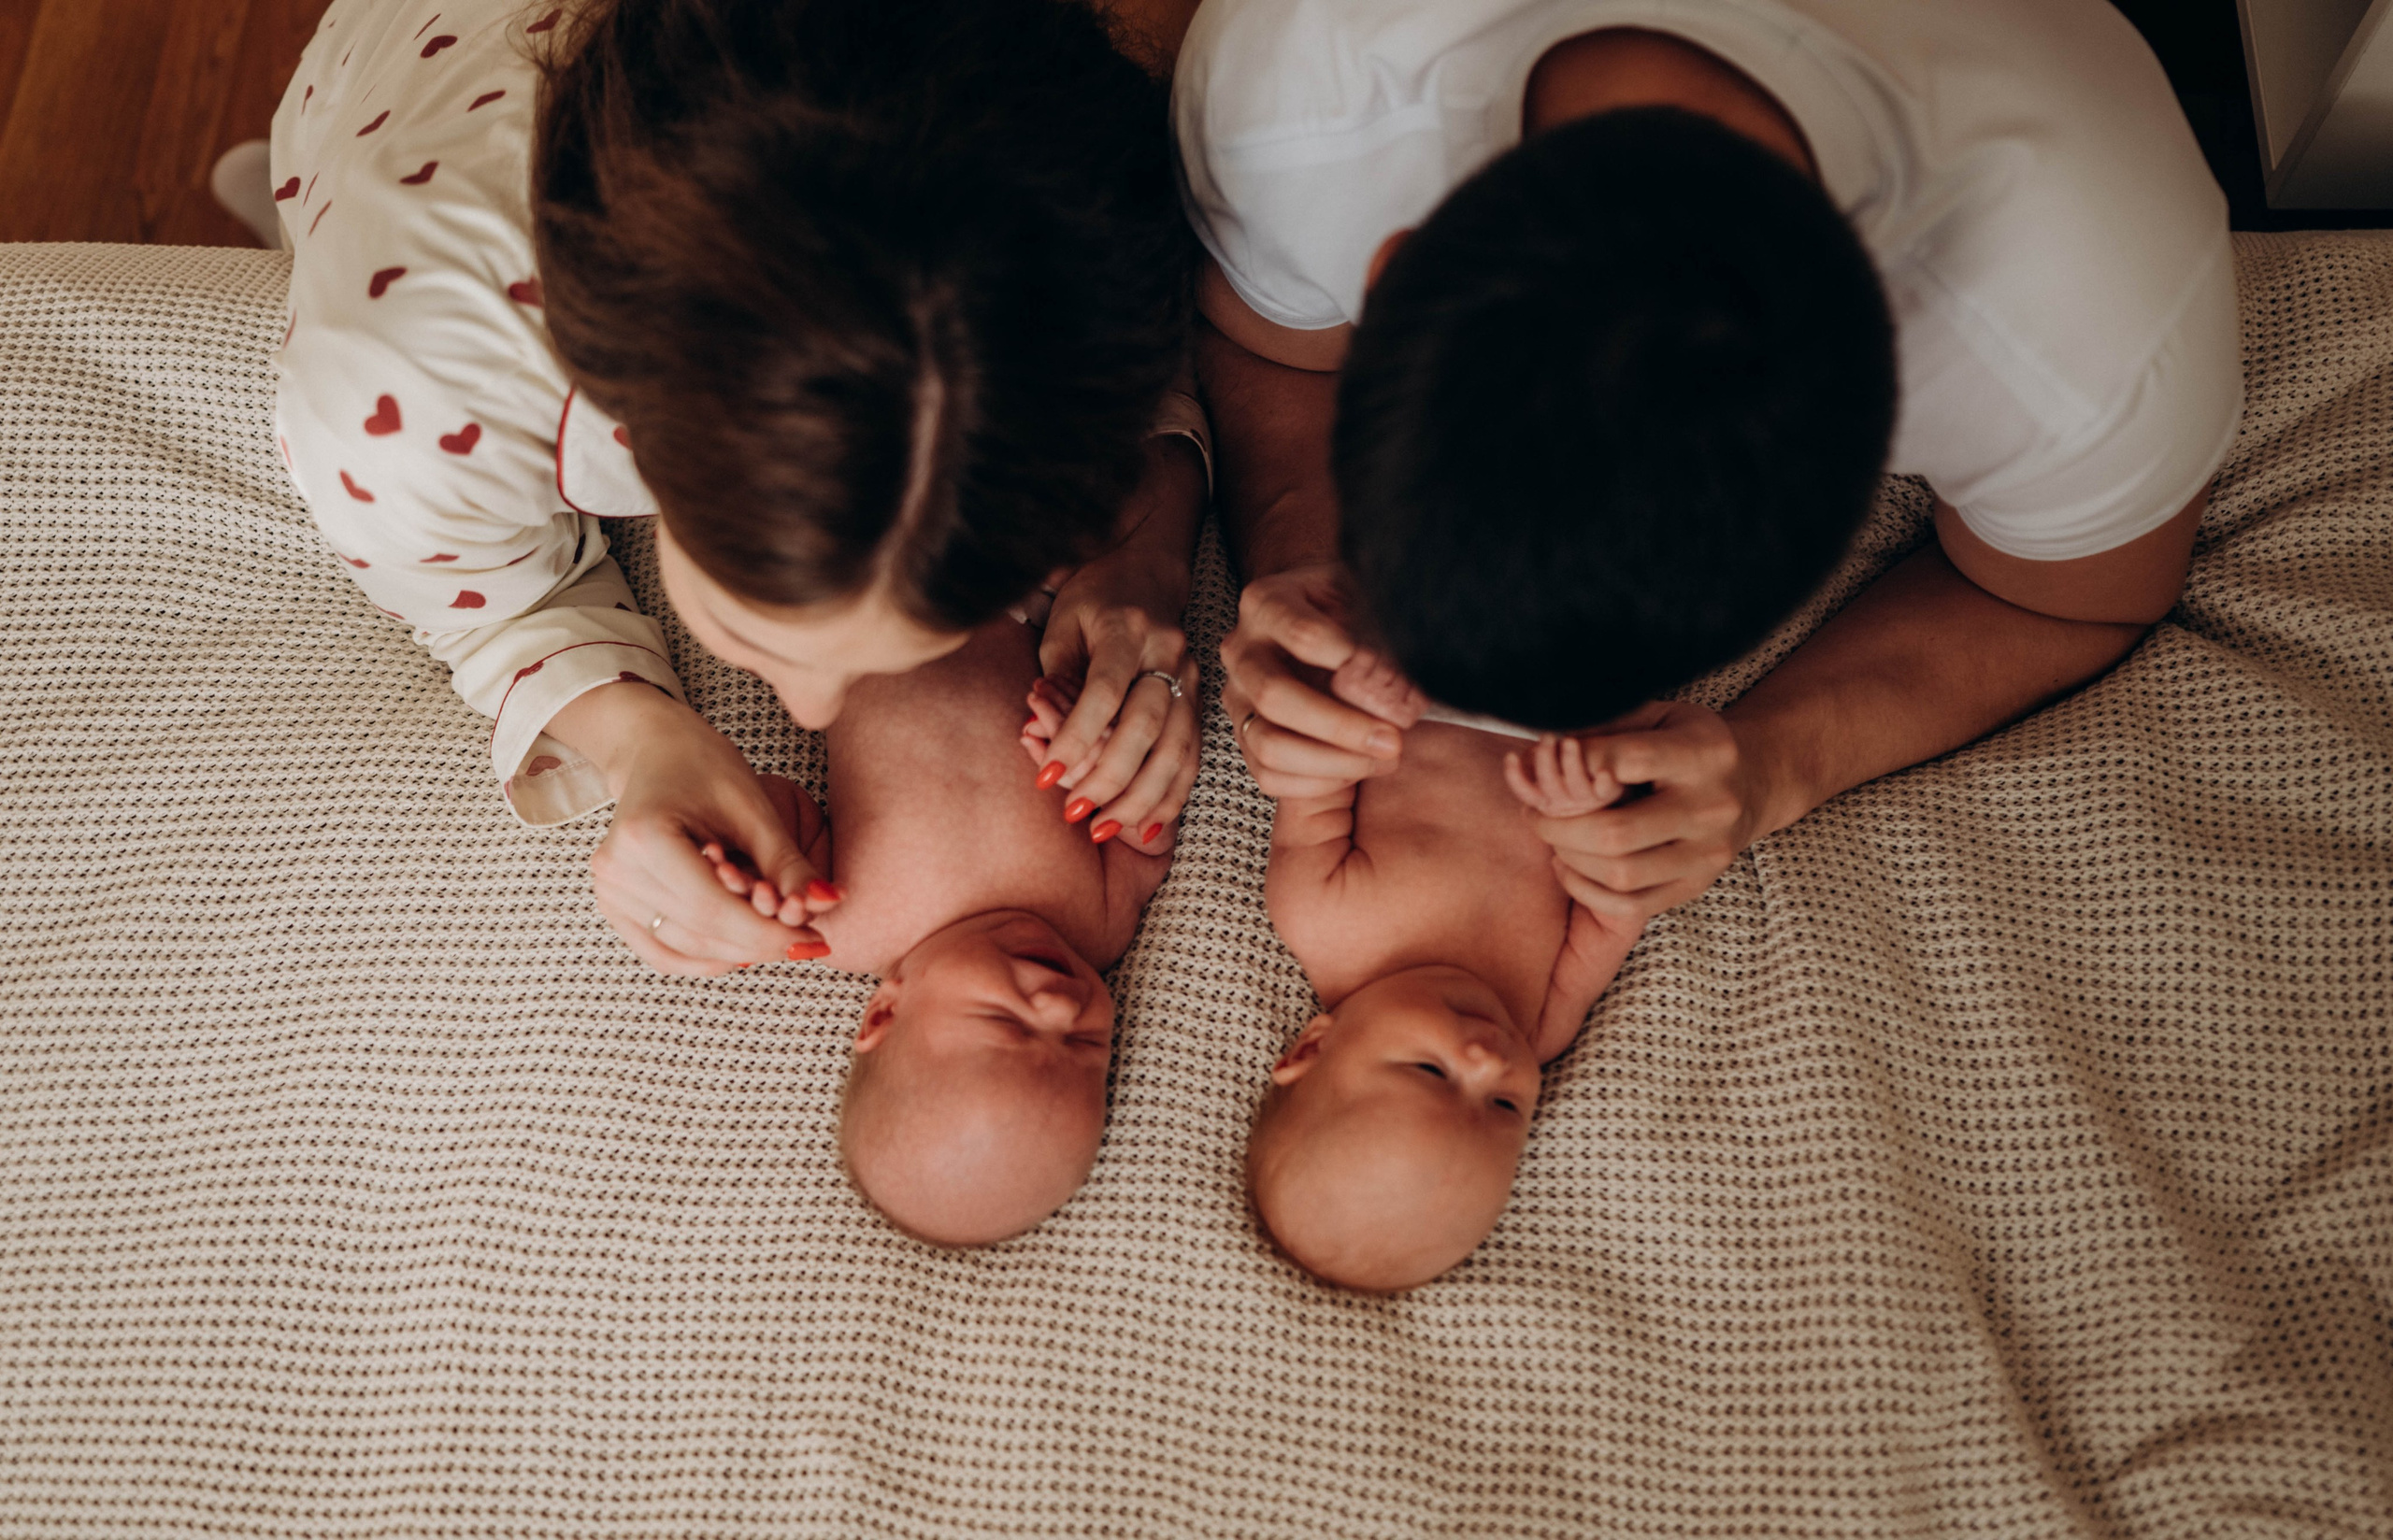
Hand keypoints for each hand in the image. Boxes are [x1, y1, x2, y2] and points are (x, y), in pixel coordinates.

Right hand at [581, 694, 840, 973]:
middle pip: (700, 934)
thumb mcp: (754, 810)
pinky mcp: (612, 905)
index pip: (713, 910)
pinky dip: (705, 957)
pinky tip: (742, 948)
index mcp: (645, 837)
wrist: (657, 754)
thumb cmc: (704, 769)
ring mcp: (608, 891)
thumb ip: (787, 864)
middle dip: (760, 943)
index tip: (814, 941)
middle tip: (807, 943)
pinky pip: (662, 953)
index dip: (768, 933)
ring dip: (738, 951)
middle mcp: (616, 870)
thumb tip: (829, 903)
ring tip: (780, 939)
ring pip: (684, 950)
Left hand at [1028, 563, 1198, 852]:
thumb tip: (1044, 732)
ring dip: (1140, 797)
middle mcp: (1167, 654)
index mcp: (1126, 629)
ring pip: (1176, 748)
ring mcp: (1190, 678)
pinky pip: (1192, 756)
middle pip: (1146, 726)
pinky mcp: (1200, 700)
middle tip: (1073, 813)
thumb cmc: (1091, 600)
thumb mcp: (1061, 625)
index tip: (1046, 775)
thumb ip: (1056, 676)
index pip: (1103, 692)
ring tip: (1104, 828)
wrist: (1145, 572)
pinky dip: (1170, 795)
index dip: (1075, 737)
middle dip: (1109, 777)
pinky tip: (1146, 825)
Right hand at [1219, 562, 1423, 799]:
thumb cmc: (1344, 608)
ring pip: (1269, 744)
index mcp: (1266, 603)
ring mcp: (1238, 698)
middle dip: (1341, 726)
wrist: (1313, 621)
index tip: (1389, 672)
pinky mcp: (1245, 736)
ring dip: (1333, 762)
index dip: (1347, 657)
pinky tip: (1357, 770)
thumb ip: (1375, 619)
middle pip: (1276, 696)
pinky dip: (1318, 784)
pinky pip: (1270, 777)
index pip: (1302, 634)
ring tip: (1383, 759)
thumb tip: (1405, 660)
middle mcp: (1242, 651)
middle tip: (1394, 739)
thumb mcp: (1359, 593)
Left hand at [1508, 701, 1771, 931]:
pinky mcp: (1697, 885)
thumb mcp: (1658, 716)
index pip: (1631, 761)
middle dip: (1560, 826)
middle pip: (1618, 832)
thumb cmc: (1688, 742)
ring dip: (1570, 859)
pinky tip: (1569, 866)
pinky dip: (1587, 891)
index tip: (1551, 761)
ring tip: (1553, 838)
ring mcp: (1709, 854)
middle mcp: (1713, 807)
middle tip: (1535, 815)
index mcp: (1704, 753)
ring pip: (1622, 874)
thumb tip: (1543, 744)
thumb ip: (1608, 728)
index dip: (1579, 762)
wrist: (1752, 781)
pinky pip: (1631, 905)